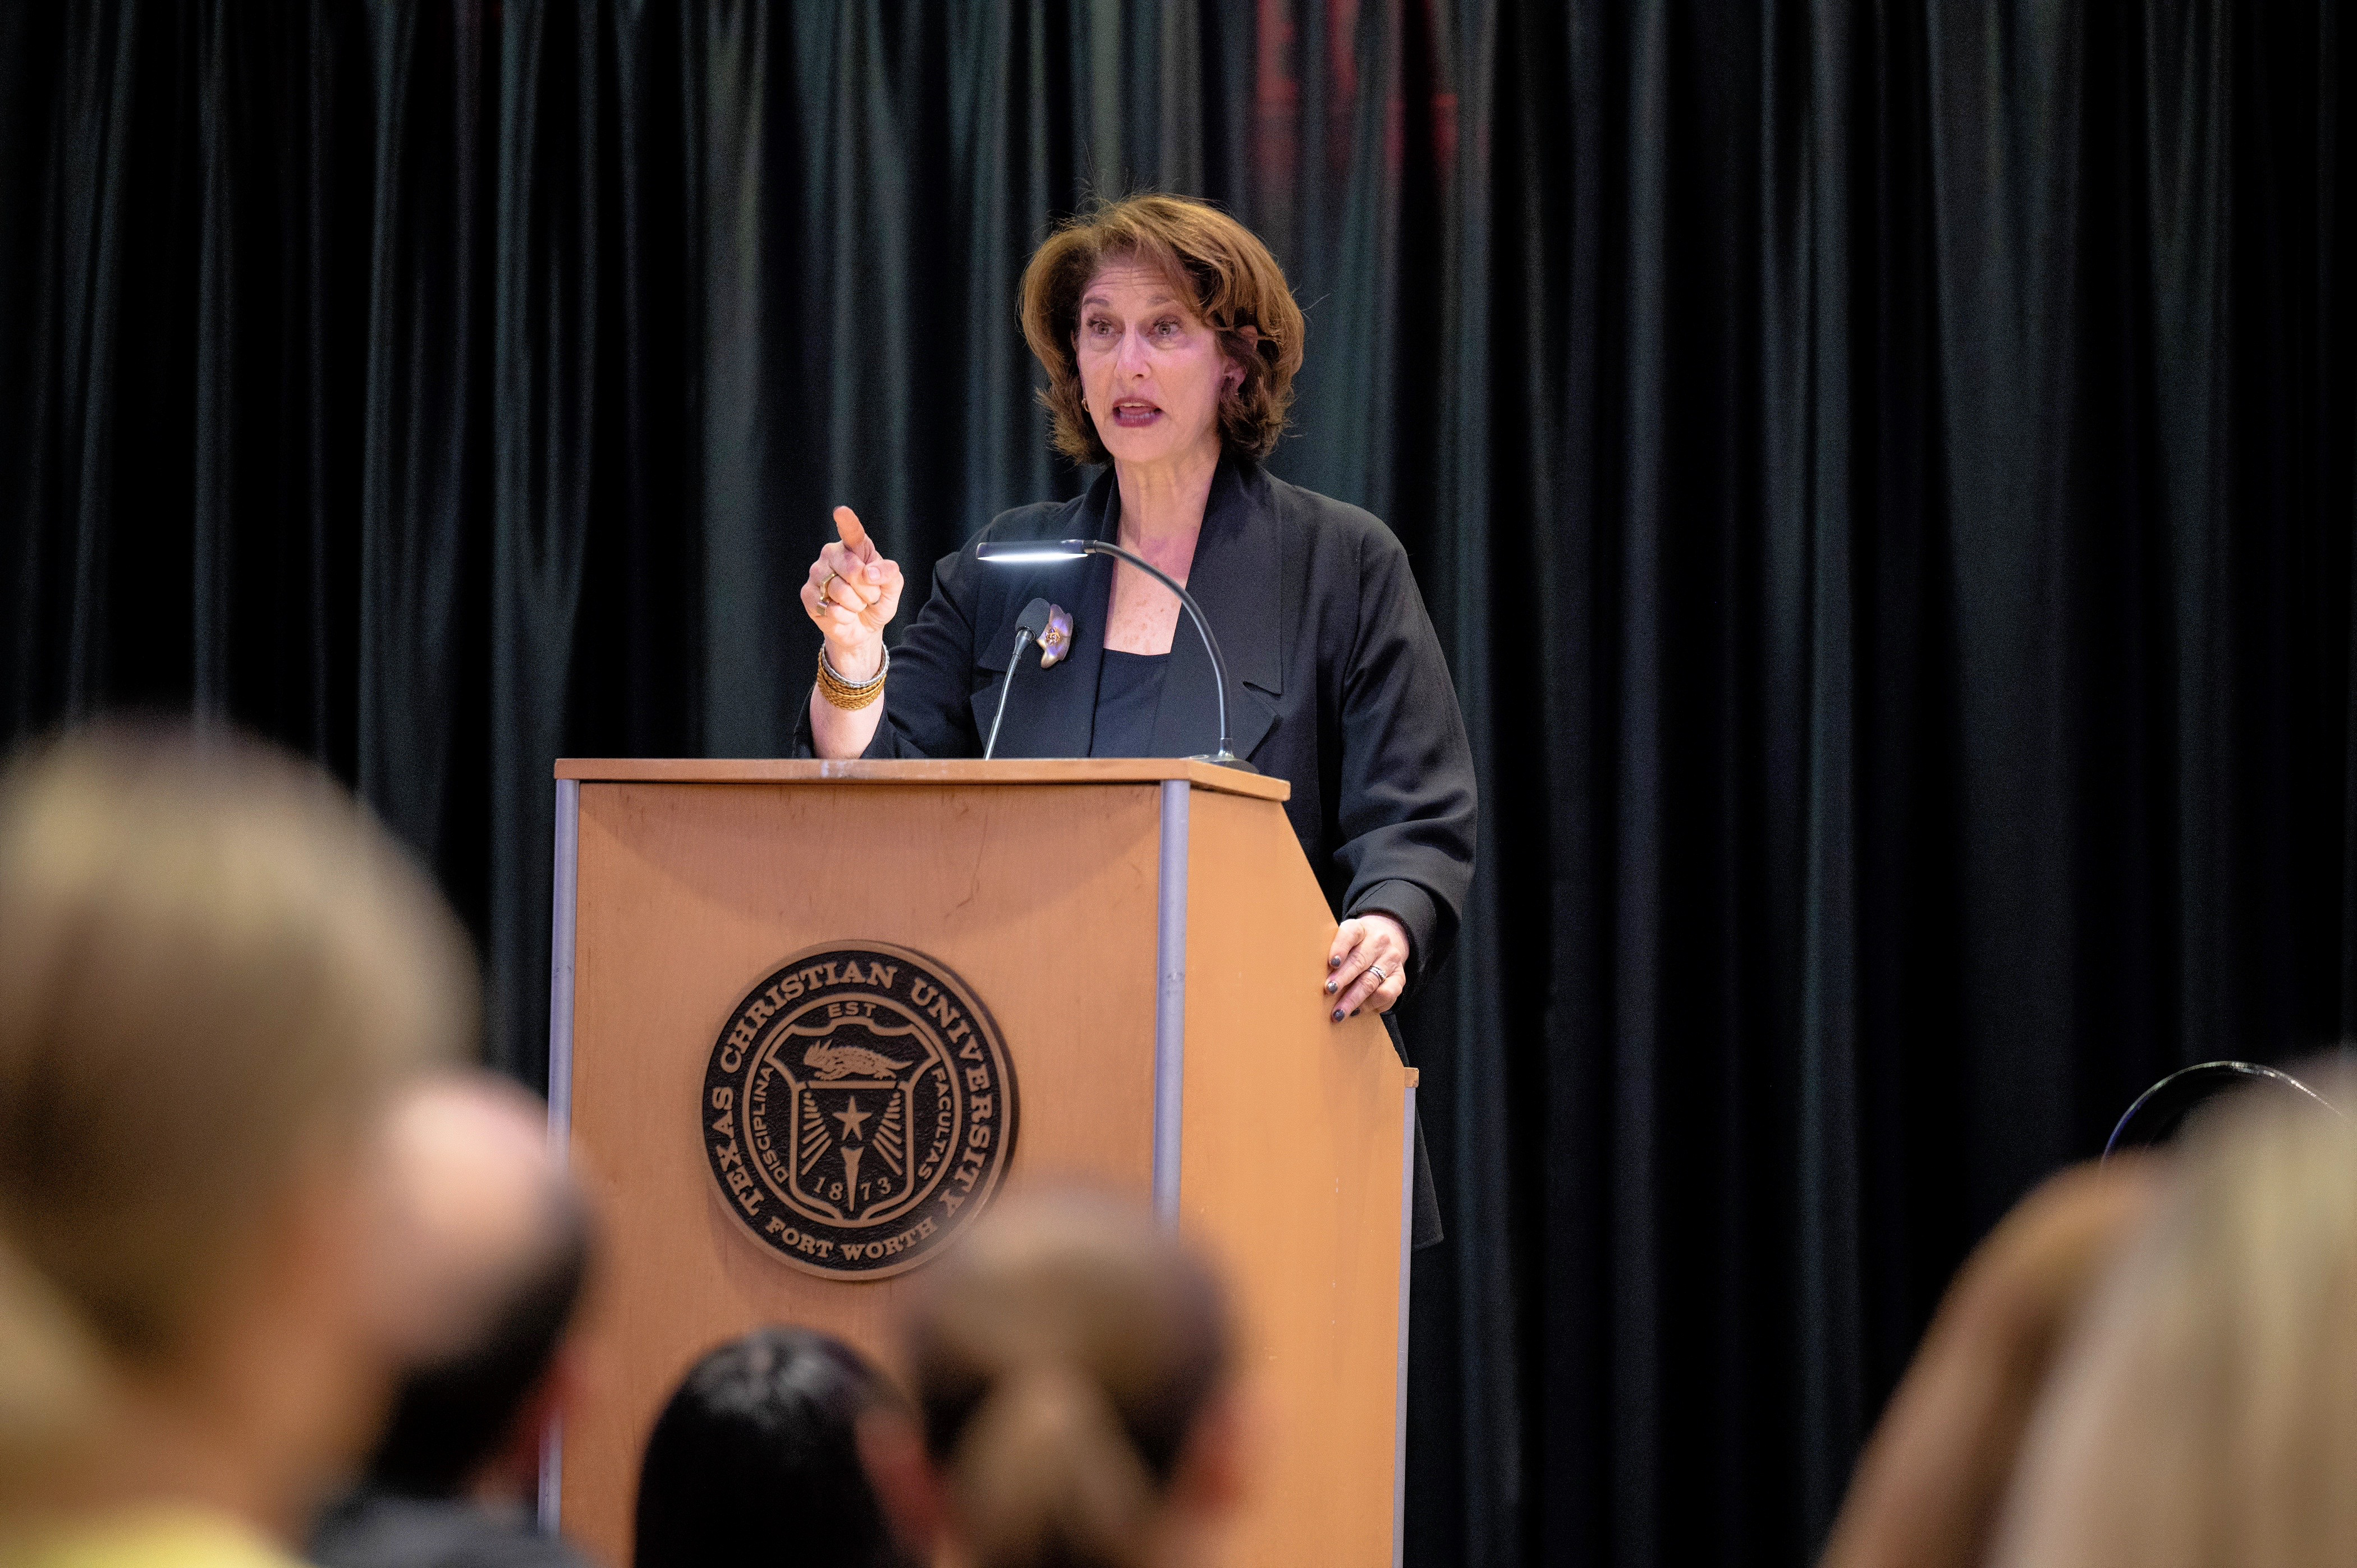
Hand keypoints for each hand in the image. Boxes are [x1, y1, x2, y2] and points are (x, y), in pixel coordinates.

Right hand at [801, 506, 904, 678]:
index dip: (846, 521)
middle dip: (868, 590)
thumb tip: (869, 572)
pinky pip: (831, 608)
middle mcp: (832, 555)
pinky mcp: (808, 594)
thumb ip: (889, 574)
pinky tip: (843, 614)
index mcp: (855, 547)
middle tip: (869, 596)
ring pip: (841, 591)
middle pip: (853, 569)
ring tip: (855, 605)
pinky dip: (844, 617)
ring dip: (856, 605)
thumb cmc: (877, 600)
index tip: (840, 511)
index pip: (851, 532)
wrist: (863, 627)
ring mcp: (817, 573)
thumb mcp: (892, 587)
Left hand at [1326, 914, 1408, 1021]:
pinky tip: (1356, 1011)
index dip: (1340, 947)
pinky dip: (1370, 1005)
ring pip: (1371, 981)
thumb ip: (1333, 954)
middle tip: (1329, 990)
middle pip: (1359, 961)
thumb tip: (1312, 976)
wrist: (1389, 939)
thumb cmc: (1356, 946)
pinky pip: (1386, 993)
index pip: (1350, 934)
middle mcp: (1378, 942)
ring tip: (1338, 1012)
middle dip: (1343, 978)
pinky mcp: (1400, 977)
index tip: (1332, 962)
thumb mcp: (1345, 941)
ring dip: (1353, 999)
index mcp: (1360, 929)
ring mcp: (1390, 960)